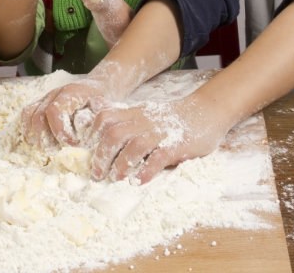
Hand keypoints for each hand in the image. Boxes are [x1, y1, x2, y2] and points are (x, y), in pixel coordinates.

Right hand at [20, 77, 110, 147]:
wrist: (99, 87)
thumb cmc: (103, 101)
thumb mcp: (105, 109)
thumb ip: (95, 122)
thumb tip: (84, 141)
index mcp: (71, 92)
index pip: (54, 110)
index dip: (60, 130)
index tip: (71, 143)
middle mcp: (55, 93)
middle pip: (38, 115)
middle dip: (45, 137)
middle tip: (56, 150)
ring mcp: (46, 97)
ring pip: (29, 115)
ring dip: (36, 135)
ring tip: (49, 148)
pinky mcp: (40, 103)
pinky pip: (27, 115)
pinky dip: (29, 130)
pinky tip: (40, 142)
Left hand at [87, 93, 230, 183]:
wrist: (206, 111)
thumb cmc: (173, 118)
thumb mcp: (145, 113)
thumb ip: (126, 120)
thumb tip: (101, 131)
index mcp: (134, 113)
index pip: (105, 118)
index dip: (93, 134)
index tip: (87, 152)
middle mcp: (144, 121)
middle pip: (114, 133)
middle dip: (102, 155)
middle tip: (97, 174)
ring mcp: (160, 132)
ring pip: (134, 145)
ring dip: (121, 164)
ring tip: (115, 178)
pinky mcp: (176, 144)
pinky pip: (158, 157)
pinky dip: (146, 170)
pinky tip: (139, 181)